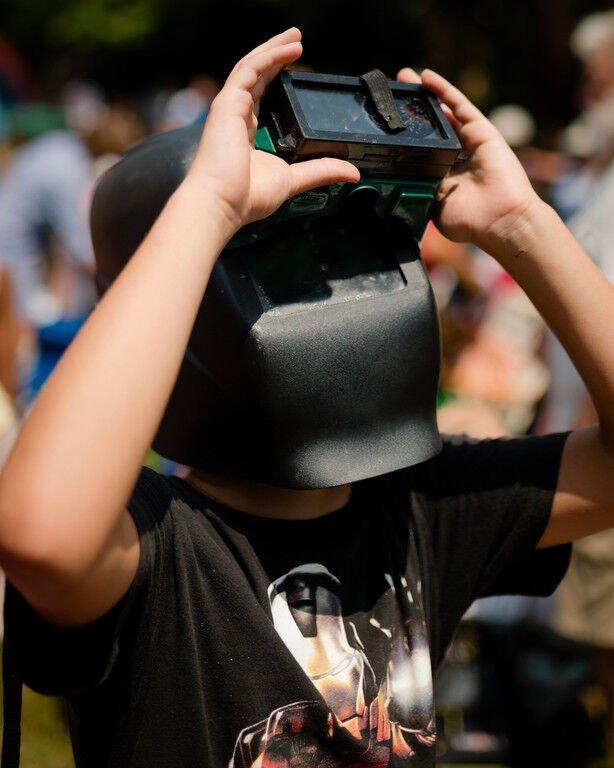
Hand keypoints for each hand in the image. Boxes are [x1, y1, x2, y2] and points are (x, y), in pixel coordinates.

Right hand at [187, 28, 359, 232]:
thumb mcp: (293, 179)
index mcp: (246, 134)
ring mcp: (229, 108)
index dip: (277, 79)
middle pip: (257, 77)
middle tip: (298, 42)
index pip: (262, 97)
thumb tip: (352, 172)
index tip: (296, 68)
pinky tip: (289, 49)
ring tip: (296, 37)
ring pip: (252, 67)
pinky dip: (270, 56)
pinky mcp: (227, 104)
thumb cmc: (248, 197)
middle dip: (277, 56)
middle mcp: (236, 117)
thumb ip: (321, 171)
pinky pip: (250, 70)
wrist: (223, 203)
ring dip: (274, 49)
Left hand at [396, 67, 539, 257]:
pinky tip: (425, 76)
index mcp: (446, 178)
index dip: (407, 139)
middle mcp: (459, 158)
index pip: (423, 153)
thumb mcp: (434, 207)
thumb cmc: (470, 222)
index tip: (386, 129)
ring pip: (443, 112)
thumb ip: (421, 190)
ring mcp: (472, 143)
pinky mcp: (482, 131)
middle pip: (432, 128)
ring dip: (423, 94)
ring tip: (402, 77)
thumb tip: (398, 182)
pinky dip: (443, 89)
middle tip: (390, 96)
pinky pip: (459, 105)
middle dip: (412, 112)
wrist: (500, 219)